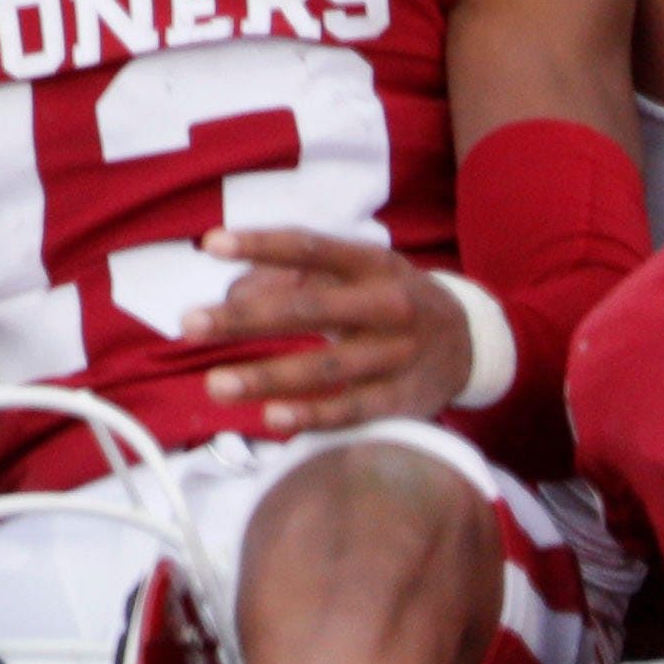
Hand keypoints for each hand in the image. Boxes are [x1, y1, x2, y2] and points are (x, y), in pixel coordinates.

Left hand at [193, 228, 471, 434]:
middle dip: (245, 319)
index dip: (262, 244)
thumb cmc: (392, 296)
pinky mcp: (407, 400)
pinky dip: (314, 416)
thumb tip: (232, 290)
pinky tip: (272, 419)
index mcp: (372, 263)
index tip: (209, 245)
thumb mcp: (356, 269)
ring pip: (327, 368)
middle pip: (309, 310)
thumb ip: (294, 274)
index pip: (312, 248)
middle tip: (189, 324)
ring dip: (267, 377)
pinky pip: (355, 410)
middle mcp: (389, 306)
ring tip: (215, 384)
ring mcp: (400, 355)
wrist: (475, 340)